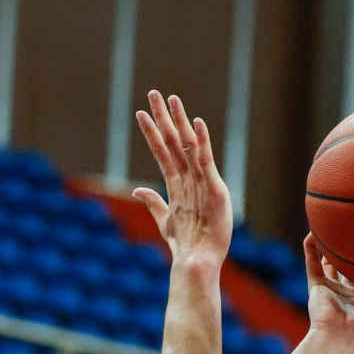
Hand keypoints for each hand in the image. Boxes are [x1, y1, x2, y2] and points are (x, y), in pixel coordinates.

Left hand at [132, 89, 232, 267]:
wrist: (197, 260)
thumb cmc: (185, 243)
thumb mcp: (166, 220)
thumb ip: (154, 203)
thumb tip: (139, 190)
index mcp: (178, 184)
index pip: (162, 152)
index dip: (151, 132)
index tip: (141, 113)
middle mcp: (190, 178)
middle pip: (173, 142)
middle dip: (164, 117)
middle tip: (154, 93)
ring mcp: (202, 182)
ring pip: (187, 146)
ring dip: (179, 122)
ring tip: (171, 99)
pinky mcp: (214, 189)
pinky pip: (206, 162)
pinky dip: (201, 142)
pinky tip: (196, 124)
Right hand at [302, 235, 353, 351]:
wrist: (339, 341)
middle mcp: (350, 294)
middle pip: (353, 272)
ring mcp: (332, 290)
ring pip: (331, 265)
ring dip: (331, 250)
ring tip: (335, 228)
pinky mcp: (317, 287)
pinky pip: (312, 263)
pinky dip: (311, 248)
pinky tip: (314, 231)